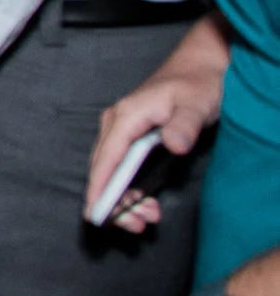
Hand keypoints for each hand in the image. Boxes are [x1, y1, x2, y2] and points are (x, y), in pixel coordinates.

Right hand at [88, 18, 229, 232]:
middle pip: (103, 169)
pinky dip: (130, 189)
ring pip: (111, 172)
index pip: (106, 157)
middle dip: (114, 202)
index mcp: (126, 116)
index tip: (95, 213)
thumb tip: (173, 146)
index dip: (100, 187)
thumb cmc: (197, 84)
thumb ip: (184, 125)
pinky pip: (121, 169)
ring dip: (124, 199)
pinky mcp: (130, 138)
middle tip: (136, 226)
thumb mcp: (196, 103)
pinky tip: (147, 203)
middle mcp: (116, 124)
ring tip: (146, 219)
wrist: (200, 68)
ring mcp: (121, 131)